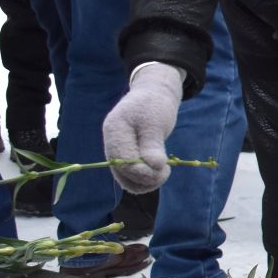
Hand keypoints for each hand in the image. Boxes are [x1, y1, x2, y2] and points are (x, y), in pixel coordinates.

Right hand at [102, 64, 184, 192]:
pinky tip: (158, 173)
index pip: (123, 162)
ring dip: (145, 182)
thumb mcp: (156, 123)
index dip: (143, 172)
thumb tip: (154, 166)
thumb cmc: (155, 106)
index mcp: (114, 130)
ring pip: (125, 178)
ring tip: (164, 173)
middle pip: (122, 173)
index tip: (165, 168)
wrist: (153, 95)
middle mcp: (110, 143)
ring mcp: (115, 150)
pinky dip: (144, 179)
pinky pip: (130, 175)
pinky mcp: (124, 155)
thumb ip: (153, 145)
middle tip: (166, 171)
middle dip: (145, 178)